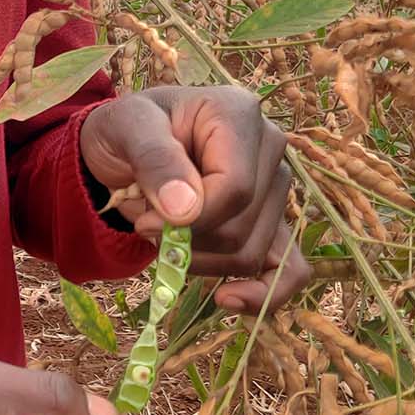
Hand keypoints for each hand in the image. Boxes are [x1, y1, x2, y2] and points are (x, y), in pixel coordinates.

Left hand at [80, 86, 310, 315]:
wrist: (125, 144)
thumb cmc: (127, 128)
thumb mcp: (126, 128)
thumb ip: (154, 160)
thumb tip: (186, 211)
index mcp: (239, 114)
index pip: (235, 189)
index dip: (190, 219)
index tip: (144, 222)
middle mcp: (270, 148)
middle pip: (241, 227)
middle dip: (187, 242)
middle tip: (144, 226)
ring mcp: (275, 186)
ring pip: (252, 253)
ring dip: (200, 262)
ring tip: (164, 238)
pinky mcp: (272, 219)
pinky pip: (289, 269)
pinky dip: (263, 294)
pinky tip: (227, 300)